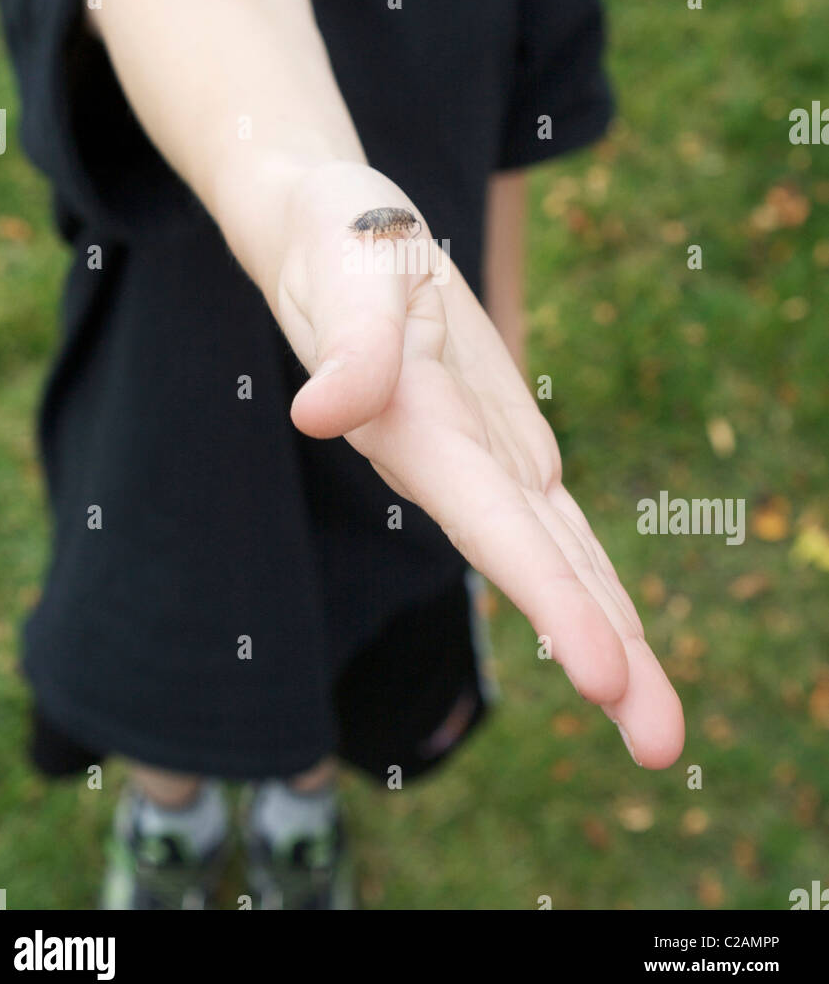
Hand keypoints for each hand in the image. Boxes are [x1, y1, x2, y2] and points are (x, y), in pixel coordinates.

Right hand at [275, 161, 684, 769]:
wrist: (329, 234)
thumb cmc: (335, 238)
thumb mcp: (345, 261)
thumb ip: (347, 339)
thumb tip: (321, 414)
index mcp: (419, 429)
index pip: (494, 525)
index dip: (551, 599)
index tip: (608, 679)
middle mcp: (453, 463)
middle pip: (537, 568)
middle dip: (600, 655)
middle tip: (662, 748)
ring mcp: (481, 458)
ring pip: (556, 556)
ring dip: (608, 635)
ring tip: (656, 722)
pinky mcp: (501, 440)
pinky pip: (555, 521)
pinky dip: (590, 579)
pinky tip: (620, 633)